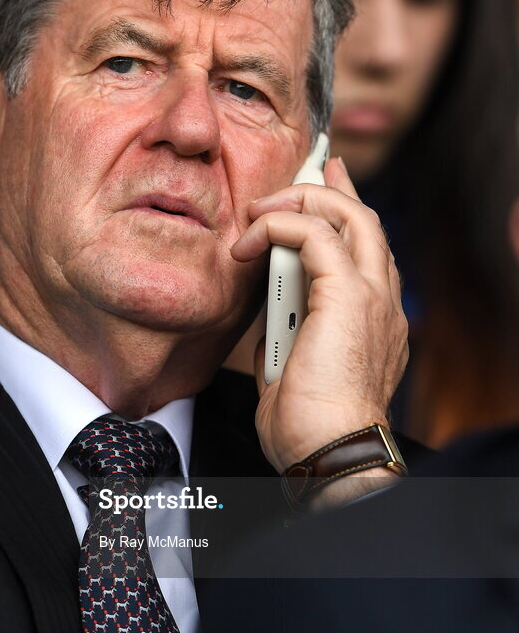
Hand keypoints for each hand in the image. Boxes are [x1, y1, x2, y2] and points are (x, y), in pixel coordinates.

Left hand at [230, 157, 407, 474]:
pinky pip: (315, 235)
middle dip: (329, 190)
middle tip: (293, 179)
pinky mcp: (349, 296)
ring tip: (260, 210)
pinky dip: (278, 227)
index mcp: (375, 318)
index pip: (365, 250)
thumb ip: (287, 328)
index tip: (324, 192)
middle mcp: (383, 301)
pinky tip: (249, 239)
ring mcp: (372, 296)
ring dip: (300, 202)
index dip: (345, 213)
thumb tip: (265, 309)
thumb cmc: (308, 425)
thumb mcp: (291, 364)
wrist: (330, 452)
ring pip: (350, 215)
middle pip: (364, 222)